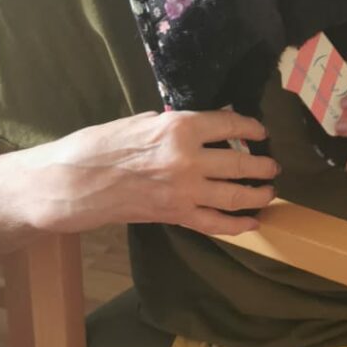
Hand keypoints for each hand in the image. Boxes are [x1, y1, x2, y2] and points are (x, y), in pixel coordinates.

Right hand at [26, 109, 277, 236]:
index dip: (252, 128)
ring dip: (259, 193)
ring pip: (236, 194)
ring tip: (270, 191)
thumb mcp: (139, 121)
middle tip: (272, 166)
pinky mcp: (176, 215)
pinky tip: (253, 223)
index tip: (261, 132)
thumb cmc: (99, 145)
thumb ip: (172, 124)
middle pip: (241, 162)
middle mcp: (190, 159)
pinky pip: (216, 223)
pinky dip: (239, 225)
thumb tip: (197, 125)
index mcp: (180, 127)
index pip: (231, 124)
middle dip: (263, 165)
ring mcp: (185, 191)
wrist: (73, 183)